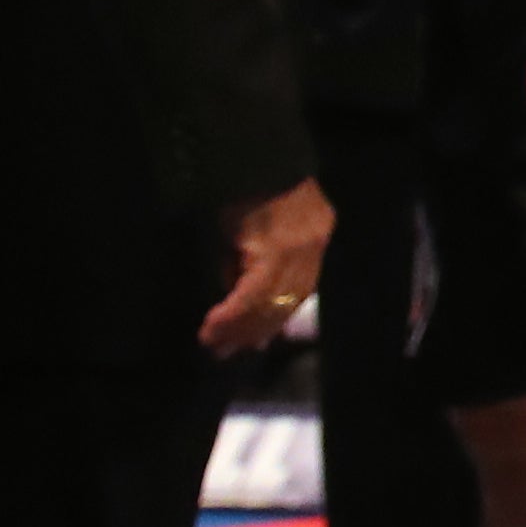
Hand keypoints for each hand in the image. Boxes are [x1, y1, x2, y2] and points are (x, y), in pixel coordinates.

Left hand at [197, 180, 334, 360]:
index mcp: (277, 253)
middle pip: (271, 310)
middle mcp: (301, 264)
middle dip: (242, 333)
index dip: (228, 321)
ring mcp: (314, 264)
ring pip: (288, 308)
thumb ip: (230, 261)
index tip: (205, 335)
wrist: (301, 175)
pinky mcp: (320, 262)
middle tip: (218, 351)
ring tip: (240, 347)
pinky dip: (281, 316)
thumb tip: (228, 289)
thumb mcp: (232, 224)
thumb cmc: (258, 195)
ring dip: (262, 330)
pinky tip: (268, 332)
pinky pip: (300, 298)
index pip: (250, 299)